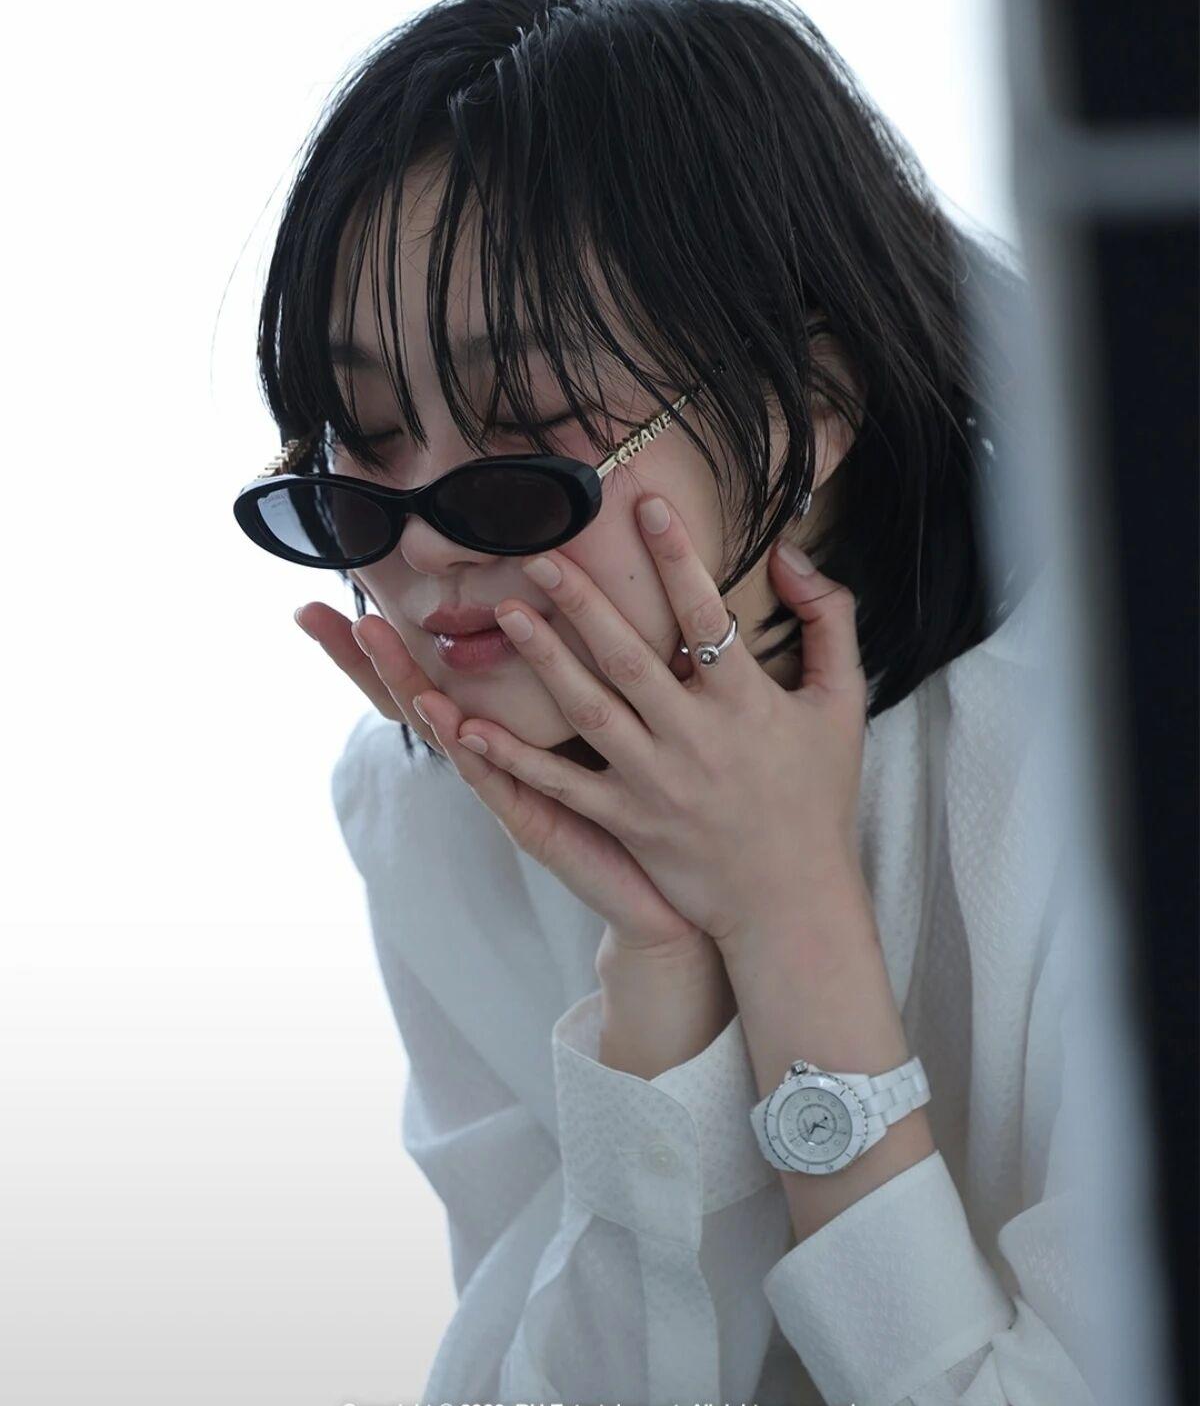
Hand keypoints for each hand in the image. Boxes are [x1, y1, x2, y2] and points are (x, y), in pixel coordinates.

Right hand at [293, 601, 711, 957]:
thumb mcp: (603, 722)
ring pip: (445, 730)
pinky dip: (467, 749)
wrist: (662, 895)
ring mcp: (505, 793)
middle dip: (369, 658)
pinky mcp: (532, 824)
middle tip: (327, 614)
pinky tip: (444, 717)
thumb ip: (581, 669)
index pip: (431, 675)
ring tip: (374, 639)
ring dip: (407, 683)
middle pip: (415, 699)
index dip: (385, 644)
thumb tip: (579, 590)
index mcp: (501, 733)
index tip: (341, 595)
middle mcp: (492, 761)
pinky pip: (494, 779)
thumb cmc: (636, 804)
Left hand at [426, 496, 870, 947]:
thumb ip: (829, 620)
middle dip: (583, 602)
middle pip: (629, 658)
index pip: (708, 616)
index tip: (646, 504)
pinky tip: (471, 728)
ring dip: (544, 660)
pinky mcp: (627, 821)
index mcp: (749, 704)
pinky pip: (562, 785)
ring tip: (505, 613)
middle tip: (540, 555)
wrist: (794, 901)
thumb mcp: (844, 703)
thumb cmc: (819, 795)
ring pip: (589, 711)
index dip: (677, 557)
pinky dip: (515, 759)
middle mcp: (696, 739)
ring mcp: (655, 783)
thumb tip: (790, 555)